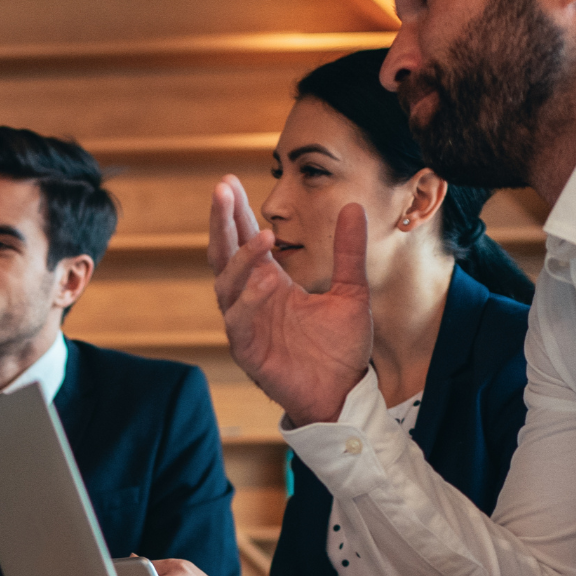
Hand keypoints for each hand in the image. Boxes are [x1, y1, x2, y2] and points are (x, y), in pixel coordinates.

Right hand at [208, 175, 371, 424]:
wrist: (344, 394)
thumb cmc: (341, 349)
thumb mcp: (351, 291)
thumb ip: (348, 251)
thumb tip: (353, 207)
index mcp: (270, 283)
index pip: (245, 241)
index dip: (235, 213)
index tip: (229, 182)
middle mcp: (251, 300)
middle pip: (224, 255)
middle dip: (222, 223)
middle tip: (222, 190)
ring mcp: (246, 325)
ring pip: (228, 286)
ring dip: (242, 259)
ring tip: (265, 236)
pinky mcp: (248, 350)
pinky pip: (239, 321)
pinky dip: (249, 300)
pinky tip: (265, 281)